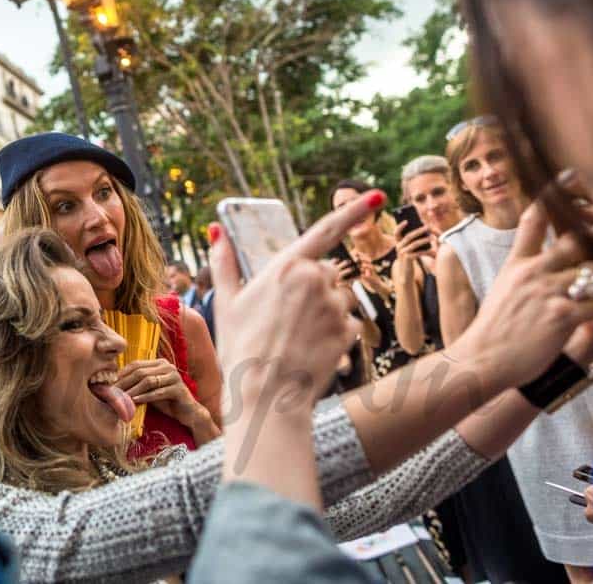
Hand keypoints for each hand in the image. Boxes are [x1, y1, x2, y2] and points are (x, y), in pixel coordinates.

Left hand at [117, 358, 206, 427]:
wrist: (187, 413)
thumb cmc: (166, 401)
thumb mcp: (149, 390)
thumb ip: (136, 385)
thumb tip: (113, 387)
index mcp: (159, 363)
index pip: (136, 364)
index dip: (121, 374)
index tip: (109, 385)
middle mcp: (167, 366)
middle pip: (140, 372)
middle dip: (125, 383)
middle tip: (112, 393)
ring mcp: (174, 376)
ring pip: (148, 381)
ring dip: (133, 390)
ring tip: (122, 398)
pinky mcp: (179, 388)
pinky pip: (158, 392)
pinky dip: (145, 397)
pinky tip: (135, 401)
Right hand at [211, 191, 384, 413]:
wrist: (264, 396)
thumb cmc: (240, 348)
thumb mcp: (226, 302)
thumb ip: (224, 262)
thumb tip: (215, 230)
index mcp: (286, 266)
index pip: (326, 229)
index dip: (355, 210)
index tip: (377, 196)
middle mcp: (315, 280)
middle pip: (325, 272)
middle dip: (313, 288)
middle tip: (285, 319)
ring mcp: (334, 306)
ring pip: (339, 298)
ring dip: (325, 311)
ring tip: (296, 337)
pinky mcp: (348, 331)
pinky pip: (348, 324)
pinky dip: (335, 334)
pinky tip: (312, 350)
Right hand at [394, 220, 431, 263]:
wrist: (405, 274)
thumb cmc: (409, 261)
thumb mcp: (408, 251)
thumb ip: (412, 243)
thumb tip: (423, 233)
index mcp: (398, 244)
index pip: (396, 233)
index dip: (400, 226)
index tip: (406, 221)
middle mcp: (398, 247)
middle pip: (409, 236)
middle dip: (419, 230)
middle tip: (428, 227)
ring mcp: (402, 253)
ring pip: (414, 244)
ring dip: (424, 239)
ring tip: (433, 237)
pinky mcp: (407, 258)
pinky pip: (418, 252)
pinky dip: (426, 250)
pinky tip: (432, 249)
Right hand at [459, 202, 592, 390]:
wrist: (482, 359)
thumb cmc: (493, 331)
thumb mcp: (503, 292)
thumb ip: (524, 275)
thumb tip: (539, 266)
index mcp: (517, 264)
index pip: (533, 220)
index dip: (551, 196)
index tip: (568, 176)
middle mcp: (531, 272)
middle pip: (574, 240)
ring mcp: (545, 292)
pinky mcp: (559, 314)